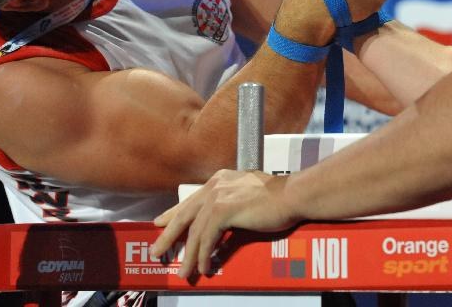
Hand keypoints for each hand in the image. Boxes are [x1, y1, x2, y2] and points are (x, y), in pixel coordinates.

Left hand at [151, 170, 297, 276]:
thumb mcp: (246, 196)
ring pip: (195, 231)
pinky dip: (204, 255)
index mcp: (220, 179)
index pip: (191, 200)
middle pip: (185, 214)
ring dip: (189, 254)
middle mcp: (215, 185)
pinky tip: (204, 267)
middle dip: (168, 235)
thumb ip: (231, 204)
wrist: (293, 195)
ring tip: (185, 271)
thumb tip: (220, 225)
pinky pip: (207, 238)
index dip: (173, 214)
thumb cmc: (278, 198)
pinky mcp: (224, 210)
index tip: (160, 223)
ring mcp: (218, 196)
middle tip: (157, 251)